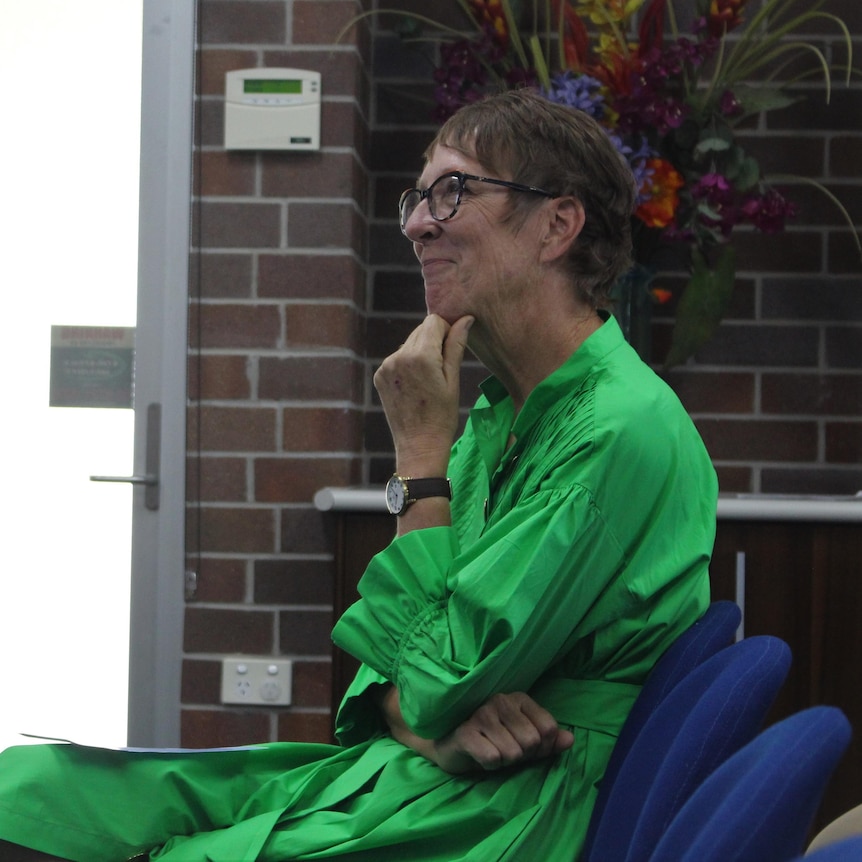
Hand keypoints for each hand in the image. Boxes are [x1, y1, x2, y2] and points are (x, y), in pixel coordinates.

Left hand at [373, 314, 472, 476]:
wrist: (418, 445)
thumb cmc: (442, 415)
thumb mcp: (453, 380)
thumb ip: (456, 345)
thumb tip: (465, 318)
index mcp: (420, 356)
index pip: (434, 321)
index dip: (447, 329)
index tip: (453, 348)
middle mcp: (399, 356)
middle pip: (420, 330)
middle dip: (434, 341)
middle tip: (443, 368)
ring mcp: (386, 366)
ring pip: (409, 343)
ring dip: (421, 351)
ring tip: (429, 379)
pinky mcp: (379, 375)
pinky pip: (398, 358)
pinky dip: (408, 363)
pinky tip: (416, 384)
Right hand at [379, 686, 573, 775]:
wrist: (446, 742)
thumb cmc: (488, 739)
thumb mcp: (522, 739)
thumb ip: (547, 740)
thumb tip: (570, 740)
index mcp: (518, 698)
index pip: (548, 729)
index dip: (542, 748)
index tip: (525, 748)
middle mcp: (500, 700)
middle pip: (532, 742)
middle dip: (521, 756)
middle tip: (503, 751)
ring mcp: (481, 714)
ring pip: (513, 753)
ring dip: (503, 761)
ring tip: (490, 751)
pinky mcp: (465, 732)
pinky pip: (493, 759)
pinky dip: (489, 766)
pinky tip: (478, 755)